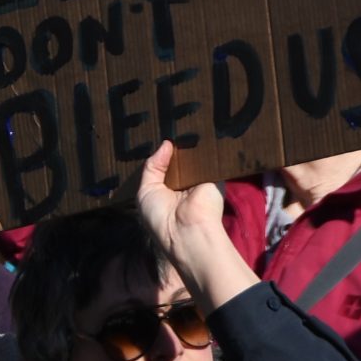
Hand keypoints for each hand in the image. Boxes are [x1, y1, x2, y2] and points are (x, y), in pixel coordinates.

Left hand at [134, 142, 259, 312]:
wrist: (187, 231)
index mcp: (167, 190)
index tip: (153, 135)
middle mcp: (184, 184)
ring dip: (187, 144)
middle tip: (166, 128)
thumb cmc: (160, 218)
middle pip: (178, 158)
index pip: (164, 166)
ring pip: (192, 155)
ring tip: (180, 129)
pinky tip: (195, 134)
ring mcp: (200, 179)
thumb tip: (166, 144)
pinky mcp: (214, 176)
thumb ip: (152, 167)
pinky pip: (206, 156)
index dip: (159, 153)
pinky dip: (201, 147)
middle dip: (172, 146)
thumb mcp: (146, 192)